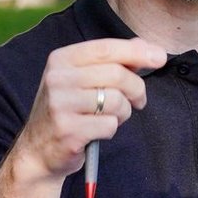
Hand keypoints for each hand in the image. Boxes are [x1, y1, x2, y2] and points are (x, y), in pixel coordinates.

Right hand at [6, 37, 167, 185]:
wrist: (37, 151)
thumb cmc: (67, 111)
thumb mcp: (81, 79)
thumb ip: (111, 60)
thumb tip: (146, 46)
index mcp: (61, 59)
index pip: (107, 48)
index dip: (137, 52)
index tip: (160, 57)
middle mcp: (57, 78)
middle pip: (117, 74)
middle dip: (136, 89)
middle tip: (139, 101)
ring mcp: (60, 104)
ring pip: (116, 100)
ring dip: (123, 112)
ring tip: (112, 117)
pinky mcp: (68, 130)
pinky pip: (109, 125)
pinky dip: (111, 129)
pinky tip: (98, 131)